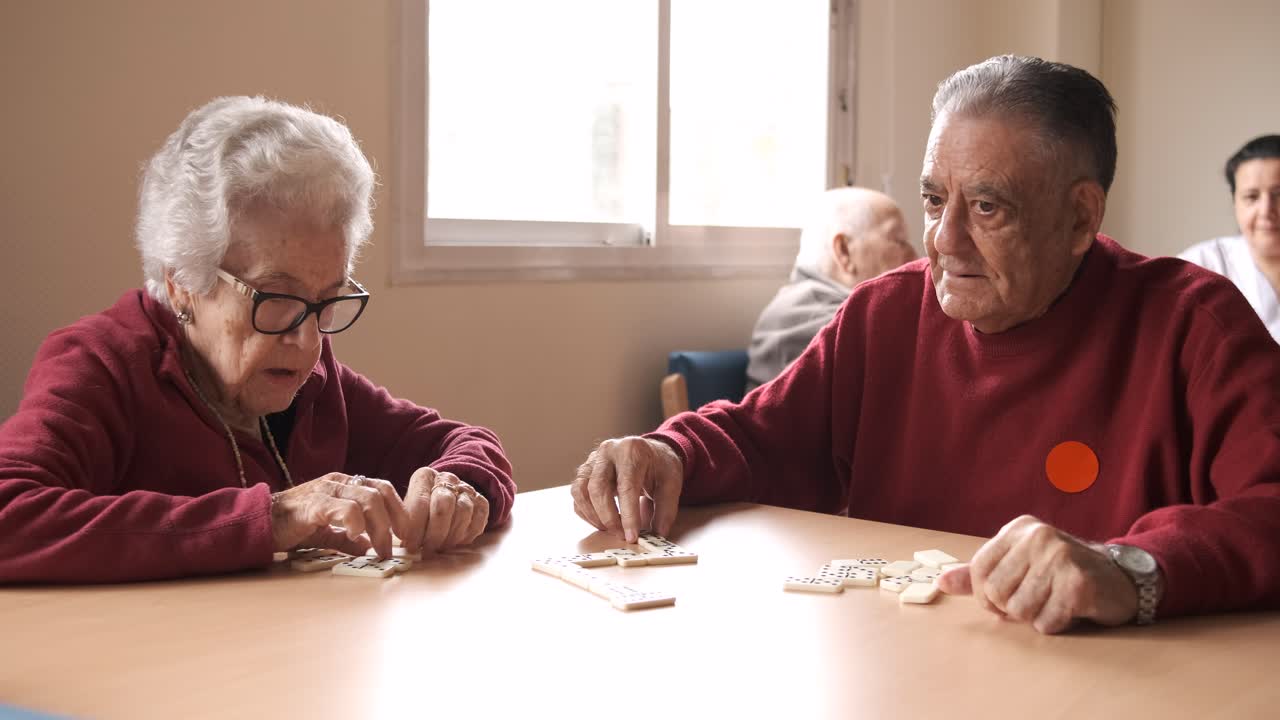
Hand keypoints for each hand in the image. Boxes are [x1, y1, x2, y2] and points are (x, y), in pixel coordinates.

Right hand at [271, 473, 410, 558]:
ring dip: (380, 526)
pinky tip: (355, 537)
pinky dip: (357, 523)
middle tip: (395, 546)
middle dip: (395, 520)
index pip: (384, 489)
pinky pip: (345, 508)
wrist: (258, 523)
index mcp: (346, 485)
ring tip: (378, 549)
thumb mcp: (326, 533)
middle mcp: (339, 482)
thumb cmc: (291, 526)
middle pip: (382, 493)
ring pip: (369, 499)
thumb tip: (368, 548)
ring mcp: (327, 490)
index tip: (405, 535)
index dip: (399, 511)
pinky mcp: (314, 504)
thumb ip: (347, 539)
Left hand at [399, 467, 489, 553]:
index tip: (411, 545)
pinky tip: (456, 540)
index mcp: (424, 476)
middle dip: (435, 534)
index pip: (420, 502)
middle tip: (428, 549)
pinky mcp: (481, 500)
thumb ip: (399, 519)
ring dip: (452, 536)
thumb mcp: (402, 512)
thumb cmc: (418, 511)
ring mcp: (466, 488)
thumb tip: (400, 536)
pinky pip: (480, 517)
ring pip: (464, 512)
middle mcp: (447, 478)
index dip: (415, 528)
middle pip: (444, 506)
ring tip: (440, 547)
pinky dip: (468, 533)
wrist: (440, 500)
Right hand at [571, 436, 682, 543]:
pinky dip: (586, 513)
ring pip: (581, 491)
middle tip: (621, 536)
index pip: (626, 486)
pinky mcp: (584, 471)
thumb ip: (666, 509)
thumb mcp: (672, 483)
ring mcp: (592, 460)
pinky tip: (602, 522)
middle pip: (597, 488)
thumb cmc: (659, 466)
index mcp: (631, 451)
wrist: (650, 451)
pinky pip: (578, 495)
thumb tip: (658, 534)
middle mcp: (608, 452)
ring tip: (611, 529)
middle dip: (608, 518)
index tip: (632, 536)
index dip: (628, 515)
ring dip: (594, 516)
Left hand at [936, 515, 1137, 633]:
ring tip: (1053, 602)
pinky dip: (1055, 624)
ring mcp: (1059, 557)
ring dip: (1035, 617)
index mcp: (1019, 529)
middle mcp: (1038, 537)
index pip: (979, 570)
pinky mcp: (1078, 583)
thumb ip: (979, 574)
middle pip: (996, 592)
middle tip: (1035, 601)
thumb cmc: (1062, 575)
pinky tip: (1069, 610)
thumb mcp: (1019, 566)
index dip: (986, 596)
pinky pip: (1046, 621)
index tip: (1001, 602)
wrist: (1120, 580)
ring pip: (1019, 609)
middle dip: (1011, 608)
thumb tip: (940, 582)